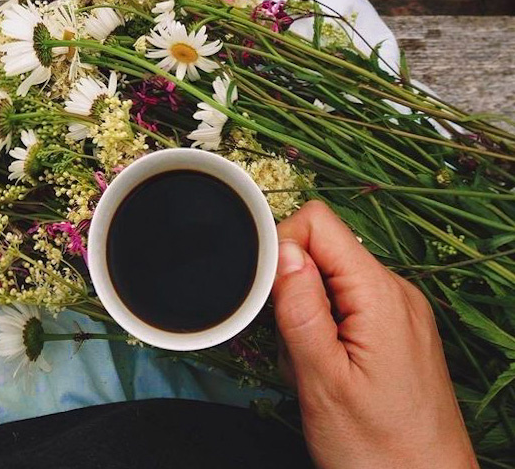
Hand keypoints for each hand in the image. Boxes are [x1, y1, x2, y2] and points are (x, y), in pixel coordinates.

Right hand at [271, 200, 478, 468]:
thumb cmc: (381, 452)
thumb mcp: (323, 381)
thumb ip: (300, 309)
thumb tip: (283, 249)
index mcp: (380, 294)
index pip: (318, 223)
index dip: (283, 248)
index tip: (270, 296)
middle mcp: (396, 292)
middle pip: (322, 253)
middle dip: (293, 295)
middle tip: (298, 352)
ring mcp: (400, 312)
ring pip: (330, 283)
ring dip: (308, 320)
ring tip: (316, 373)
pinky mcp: (398, 332)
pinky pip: (348, 308)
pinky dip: (327, 333)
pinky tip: (331, 375)